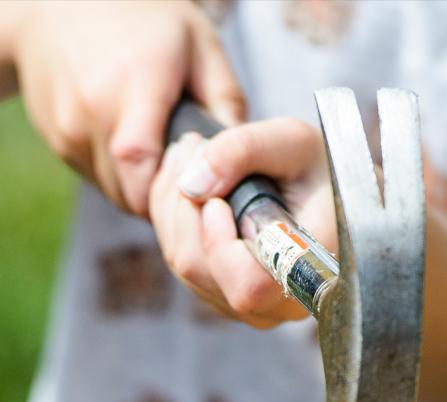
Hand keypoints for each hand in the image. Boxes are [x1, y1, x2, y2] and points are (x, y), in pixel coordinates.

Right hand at [12, 0, 244, 215]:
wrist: (61, 4)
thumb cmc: (145, 21)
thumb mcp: (199, 45)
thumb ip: (226, 104)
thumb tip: (245, 163)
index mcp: (132, 84)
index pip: (142, 164)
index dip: (173, 190)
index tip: (199, 184)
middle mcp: (92, 110)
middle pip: (133, 192)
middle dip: (166, 197)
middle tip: (189, 176)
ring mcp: (69, 129)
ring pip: (117, 193)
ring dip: (144, 189)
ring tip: (163, 154)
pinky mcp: (59, 143)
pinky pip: (99, 181)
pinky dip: (122, 177)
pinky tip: (136, 145)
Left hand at [150, 118, 335, 327]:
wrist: (333, 199)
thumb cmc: (321, 171)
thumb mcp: (292, 141)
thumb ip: (242, 151)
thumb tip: (190, 184)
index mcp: (309, 272)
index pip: (247, 286)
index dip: (219, 244)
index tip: (216, 200)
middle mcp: (279, 304)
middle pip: (199, 270)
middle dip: (183, 205)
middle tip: (192, 149)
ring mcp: (251, 309)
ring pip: (183, 266)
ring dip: (173, 206)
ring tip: (194, 158)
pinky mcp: (226, 300)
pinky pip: (181, 265)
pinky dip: (175, 220)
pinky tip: (195, 187)